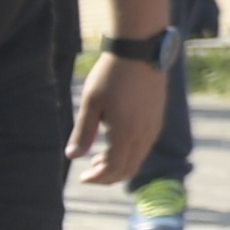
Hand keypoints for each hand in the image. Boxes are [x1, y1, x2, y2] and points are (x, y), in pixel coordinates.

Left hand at [67, 52, 158, 183]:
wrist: (140, 52)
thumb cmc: (111, 76)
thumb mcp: (90, 103)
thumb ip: (82, 132)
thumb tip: (72, 156)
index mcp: (126, 132)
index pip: (114, 168)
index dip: (98, 177)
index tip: (82, 177)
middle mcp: (144, 133)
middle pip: (130, 168)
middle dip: (109, 176)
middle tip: (90, 173)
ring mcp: (154, 126)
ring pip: (139, 158)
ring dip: (120, 165)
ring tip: (99, 159)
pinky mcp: (157, 119)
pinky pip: (145, 146)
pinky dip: (130, 154)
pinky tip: (116, 144)